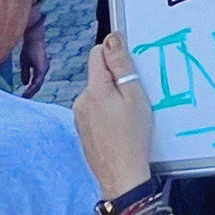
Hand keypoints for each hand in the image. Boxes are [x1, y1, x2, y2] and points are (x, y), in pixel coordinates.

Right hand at [19, 8, 49, 97]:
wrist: (33, 37)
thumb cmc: (29, 47)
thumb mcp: (25, 62)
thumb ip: (25, 73)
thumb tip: (24, 83)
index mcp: (41, 67)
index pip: (36, 82)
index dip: (30, 89)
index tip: (23, 97)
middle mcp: (45, 68)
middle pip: (38, 85)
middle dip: (31, 93)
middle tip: (23, 101)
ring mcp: (44, 68)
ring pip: (38, 84)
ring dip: (31, 92)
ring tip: (24, 99)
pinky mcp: (42, 68)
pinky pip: (38, 81)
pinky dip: (32, 88)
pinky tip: (26, 93)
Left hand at [73, 33, 154, 199]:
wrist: (121, 176)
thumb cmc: (133, 136)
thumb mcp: (135, 96)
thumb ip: (122, 66)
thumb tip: (112, 38)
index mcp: (94, 89)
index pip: (97, 53)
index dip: (115, 55)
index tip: (129, 69)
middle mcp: (81, 100)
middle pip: (98, 74)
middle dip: (115, 79)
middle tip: (133, 98)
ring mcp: (79, 116)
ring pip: (97, 92)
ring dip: (110, 96)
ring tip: (127, 115)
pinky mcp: (81, 129)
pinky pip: (94, 108)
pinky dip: (106, 111)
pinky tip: (118, 126)